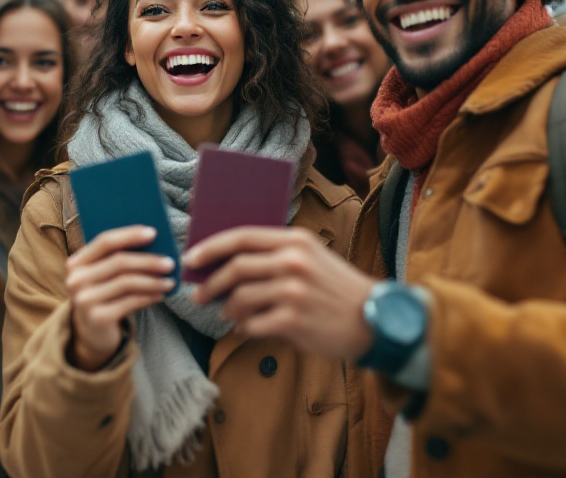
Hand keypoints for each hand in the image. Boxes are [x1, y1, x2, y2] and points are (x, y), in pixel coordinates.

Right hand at [66, 225, 175, 371]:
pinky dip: (149, 297)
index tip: (153, 233)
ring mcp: (85, 300)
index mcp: (77, 262)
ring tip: (170, 281)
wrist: (90, 332)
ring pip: (127, 282)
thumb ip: (117, 258)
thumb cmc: (102, 294)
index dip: (130, 235)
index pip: (104, 241)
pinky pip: (130, 302)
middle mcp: (76, 280)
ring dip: (153, 281)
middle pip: (119, 262)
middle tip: (170, 263)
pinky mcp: (98, 318)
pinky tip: (160, 295)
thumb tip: (153, 243)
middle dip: (148, 261)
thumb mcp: (102, 275)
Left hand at [184, 227, 377, 361]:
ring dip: (228, 309)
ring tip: (230, 314)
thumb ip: (275, 256)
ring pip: (239, 298)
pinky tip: (249, 328)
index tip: (191, 258)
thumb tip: (226, 264)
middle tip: (199, 295)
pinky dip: (244, 328)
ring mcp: (293, 291)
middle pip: (235, 267)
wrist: (374, 319)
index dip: (210, 247)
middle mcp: (293, 262)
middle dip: (211, 283)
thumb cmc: (337, 290)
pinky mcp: (293, 320)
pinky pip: (251, 325)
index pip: (242, 236)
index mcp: (295, 240)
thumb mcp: (311, 258)